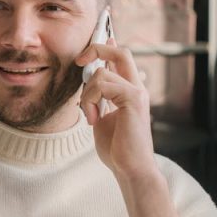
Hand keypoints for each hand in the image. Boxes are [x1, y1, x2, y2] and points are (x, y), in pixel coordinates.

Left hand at [74, 38, 156, 179]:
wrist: (131, 169)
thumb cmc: (117, 148)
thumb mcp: (102, 118)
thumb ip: (98, 99)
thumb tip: (88, 83)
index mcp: (130, 91)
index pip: (121, 59)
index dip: (105, 47)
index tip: (85, 54)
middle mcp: (137, 88)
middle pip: (121, 52)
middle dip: (97, 49)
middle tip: (80, 62)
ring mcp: (137, 93)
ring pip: (103, 72)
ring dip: (86, 93)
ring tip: (89, 116)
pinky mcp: (133, 100)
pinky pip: (103, 85)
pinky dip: (90, 101)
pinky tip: (93, 120)